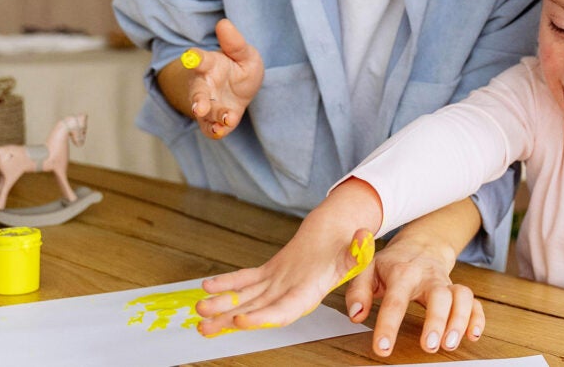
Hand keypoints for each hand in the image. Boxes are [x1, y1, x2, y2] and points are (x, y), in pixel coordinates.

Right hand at [181, 18, 263, 138]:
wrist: (242, 89)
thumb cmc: (240, 67)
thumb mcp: (245, 54)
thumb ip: (235, 42)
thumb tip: (223, 23)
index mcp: (210, 64)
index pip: (200, 59)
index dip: (195, 58)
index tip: (191, 57)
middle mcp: (204, 85)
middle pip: (197, 92)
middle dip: (198, 100)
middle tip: (199, 107)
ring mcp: (207, 103)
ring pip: (204, 112)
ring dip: (212, 117)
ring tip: (224, 119)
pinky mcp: (213, 119)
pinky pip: (210, 127)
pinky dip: (215, 130)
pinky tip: (223, 129)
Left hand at [196, 227, 372, 335]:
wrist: (337, 238)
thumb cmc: (347, 247)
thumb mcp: (355, 249)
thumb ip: (358, 250)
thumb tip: (364, 238)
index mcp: (308, 293)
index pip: (283, 312)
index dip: (262, 318)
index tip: (241, 320)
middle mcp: (289, 293)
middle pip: (257, 311)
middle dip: (230, 319)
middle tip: (205, 325)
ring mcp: (276, 285)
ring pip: (246, 299)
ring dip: (222, 305)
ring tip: (199, 310)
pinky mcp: (268, 274)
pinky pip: (244, 280)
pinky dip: (226, 282)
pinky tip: (207, 286)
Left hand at [344, 228, 484, 356]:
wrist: (420, 244)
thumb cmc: (392, 262)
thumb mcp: (368, 269)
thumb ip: (359, 291)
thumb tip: (356, 314)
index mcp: (402, 272)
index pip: (395, 300)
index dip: (389, 325)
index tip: (383, 347)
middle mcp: (428, 277)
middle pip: (439, 295)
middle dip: (437, 321)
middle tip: (430, 346)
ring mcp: (446, 283)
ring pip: (462, 296)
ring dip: (460, 320)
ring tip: (450, 344)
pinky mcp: (457, 290)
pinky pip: (474, 301)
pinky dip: (477, 318)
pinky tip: (472, 335)